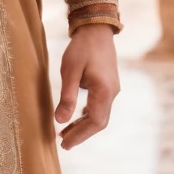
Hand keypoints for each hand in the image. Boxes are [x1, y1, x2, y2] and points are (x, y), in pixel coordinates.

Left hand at [55, 24, 119, 149]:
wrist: (97, 29)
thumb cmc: (82, 48)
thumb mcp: (70, 70)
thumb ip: (67, 96)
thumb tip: (60, 120)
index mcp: (104, 91)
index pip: (94, 122)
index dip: (79, 135)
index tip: (64, 143)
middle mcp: (112, 93)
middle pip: (99, 122)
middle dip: (81, 134)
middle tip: (63, 143)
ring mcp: (112, 89)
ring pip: (100, 115)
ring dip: (83, 125)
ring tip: (65, 133)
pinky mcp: (108, 85)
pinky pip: (100, 106)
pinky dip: (87, 115)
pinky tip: (76, 117)